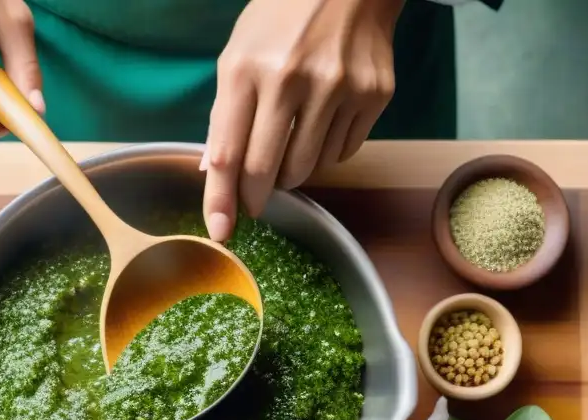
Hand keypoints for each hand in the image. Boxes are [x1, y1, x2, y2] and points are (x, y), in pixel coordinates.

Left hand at [202, 0, 402, 240]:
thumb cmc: (281, 20)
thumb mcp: (238, 55)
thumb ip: (224, 115)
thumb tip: (214, 173)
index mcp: (247, 69)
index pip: (229, 152)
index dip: (222, 199)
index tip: (219, 231)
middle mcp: (293, 78)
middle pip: (268, 170)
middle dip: (255, 196)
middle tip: (253, 200)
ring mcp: (339, 88)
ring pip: (308, 168)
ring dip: (291, 172)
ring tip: (289, 145)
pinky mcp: (373, 95)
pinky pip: (342, 152)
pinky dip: (325, 152)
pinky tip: (322, 122)